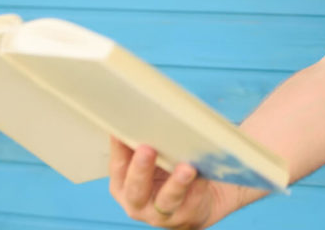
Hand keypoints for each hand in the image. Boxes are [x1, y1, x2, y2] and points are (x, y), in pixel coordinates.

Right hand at [108, 137, 244, 228]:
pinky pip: (194, 200)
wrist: (199, 199)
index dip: (119, 149)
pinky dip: (200, 186)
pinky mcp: (187, 217)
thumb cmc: (169, 172)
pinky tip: (205, 173)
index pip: (118, 167)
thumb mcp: (152, 159)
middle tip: (147, 149)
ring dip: (177, 183)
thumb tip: (143, 107)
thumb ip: (145, 141)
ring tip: (186, 168)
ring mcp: (162, 214)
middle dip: (141, 169)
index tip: (121, 130)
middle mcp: (138, 204)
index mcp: (124, 186)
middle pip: (136, 189)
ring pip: (167, 200)